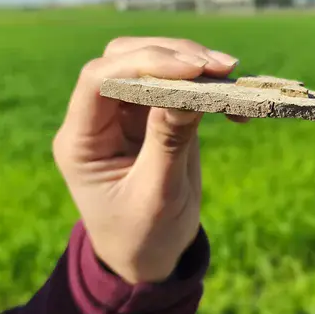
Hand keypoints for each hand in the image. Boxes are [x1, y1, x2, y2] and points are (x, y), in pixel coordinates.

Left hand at [52, 37, 244, 283]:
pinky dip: (206, 86)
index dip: (142, 64)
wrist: (149, 257)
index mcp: (81, 141)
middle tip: (217, 67)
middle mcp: (99, 119)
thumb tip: (188, 92)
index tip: (191, 70)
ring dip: (193, 64)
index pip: (99, 81)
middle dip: (171, 55)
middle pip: (125, 59)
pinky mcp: (154, 115)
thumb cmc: (144, 237)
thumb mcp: (158, 197)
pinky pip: (178, 85)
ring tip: (230, 76)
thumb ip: (169, 143)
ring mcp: (126, 114)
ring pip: (153, 64)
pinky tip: (233, 102)